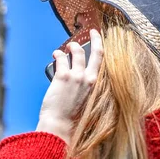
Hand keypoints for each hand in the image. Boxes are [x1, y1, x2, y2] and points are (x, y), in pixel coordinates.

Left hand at [36, 29, 103, 145]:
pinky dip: (58, 55)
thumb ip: (90, 91)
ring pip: (76, 52)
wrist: (61, 127)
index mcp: (98, 86)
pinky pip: (61, 59)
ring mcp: (76, 77)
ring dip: (72, 47)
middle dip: (95, 39)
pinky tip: (55, 55)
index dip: (103, 48)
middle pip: (96, 52)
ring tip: (66, 48)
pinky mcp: (62, 77)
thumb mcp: (90, 104)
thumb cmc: (74, 120)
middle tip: (92, 31)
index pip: (104, 63)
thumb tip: (87, 82)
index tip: (102, 40)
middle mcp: (90, 79)